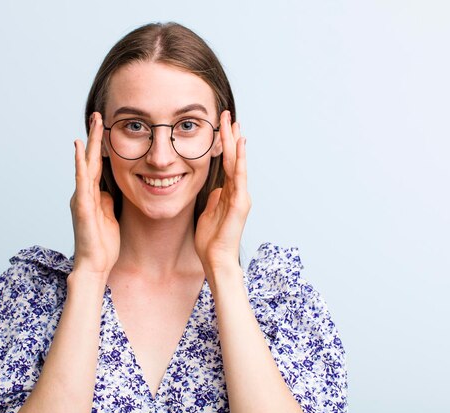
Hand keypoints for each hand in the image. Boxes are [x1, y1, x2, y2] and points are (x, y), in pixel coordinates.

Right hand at [70, 112, 119, 280]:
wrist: (94, 264)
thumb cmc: (102, 244)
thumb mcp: (109, 216)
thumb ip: (107, 200)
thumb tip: (109, 188)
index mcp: (91, 195)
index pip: (97, 165)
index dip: (100, 146)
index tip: (105, 127)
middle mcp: (83, 193)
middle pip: (89, 159)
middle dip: (94, 137)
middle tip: (98, 115)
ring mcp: (81, 198)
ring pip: (85, 165)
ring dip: (88, 143)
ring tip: (92, 123)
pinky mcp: (82, 206)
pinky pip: (82, 181)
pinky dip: (80, 163)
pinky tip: (79, 149)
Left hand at [195, 110, 250, 275]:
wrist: (217, 260)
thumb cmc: (211, 241)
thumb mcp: (209, 214)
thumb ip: (214, 200)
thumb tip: (215, 189)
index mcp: (229, 194)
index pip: (227, 164)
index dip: (224, 145)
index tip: (220, 127)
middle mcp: (237, 192)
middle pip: (234, 158)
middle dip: (230, 136)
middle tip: (227, 115)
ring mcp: (240, 196)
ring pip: (238, 163)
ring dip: (235, 142)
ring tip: (233, 122)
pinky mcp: (240, 203)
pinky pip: (239, 177)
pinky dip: (240, 160)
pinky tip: (240, 145)